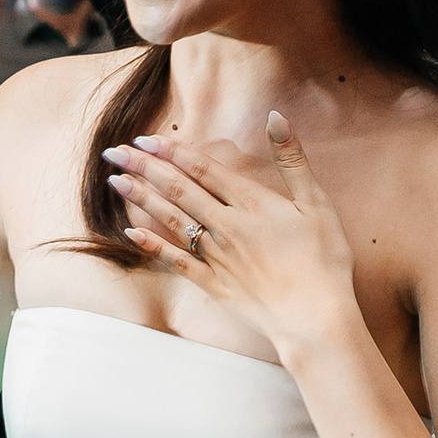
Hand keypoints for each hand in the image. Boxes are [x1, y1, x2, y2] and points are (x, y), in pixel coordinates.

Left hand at [104, 110, 358, 358]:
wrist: (315, 319)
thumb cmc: (323, 261)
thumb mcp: (316, 204)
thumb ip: (293, 160)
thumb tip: (275, 117)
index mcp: (252, 203)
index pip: (204, 169)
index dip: (173, 151)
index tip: (146, 138)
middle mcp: (227, 226)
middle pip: (179, 190)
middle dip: (144, 167)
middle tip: (114, 150)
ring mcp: (217, 257)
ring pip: (172, 220)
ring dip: (141, 198)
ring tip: (115, 180)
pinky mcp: (214, 284)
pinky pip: (176, 261)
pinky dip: (153, 246)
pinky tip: (132, 232)